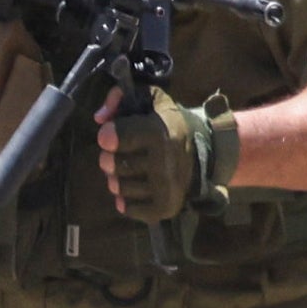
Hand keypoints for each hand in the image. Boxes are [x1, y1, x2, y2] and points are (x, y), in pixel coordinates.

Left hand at [89, 87, 231, 223]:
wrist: (206, 150)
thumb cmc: (168, 123)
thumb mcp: (151, 100)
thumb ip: (120, 97)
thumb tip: (100, 117)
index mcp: (162, 133)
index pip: (121, 138)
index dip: (108, 137)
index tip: (106, 139)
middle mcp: (165, 162)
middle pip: (115, 165)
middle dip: (108, 160)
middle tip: (115, 156)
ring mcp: (167, 187)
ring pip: (120, 188)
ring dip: (116, 180)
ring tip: (126, 172)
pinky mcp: (167, 207)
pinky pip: (131, 209)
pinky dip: (126, 202)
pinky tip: (133, 190)